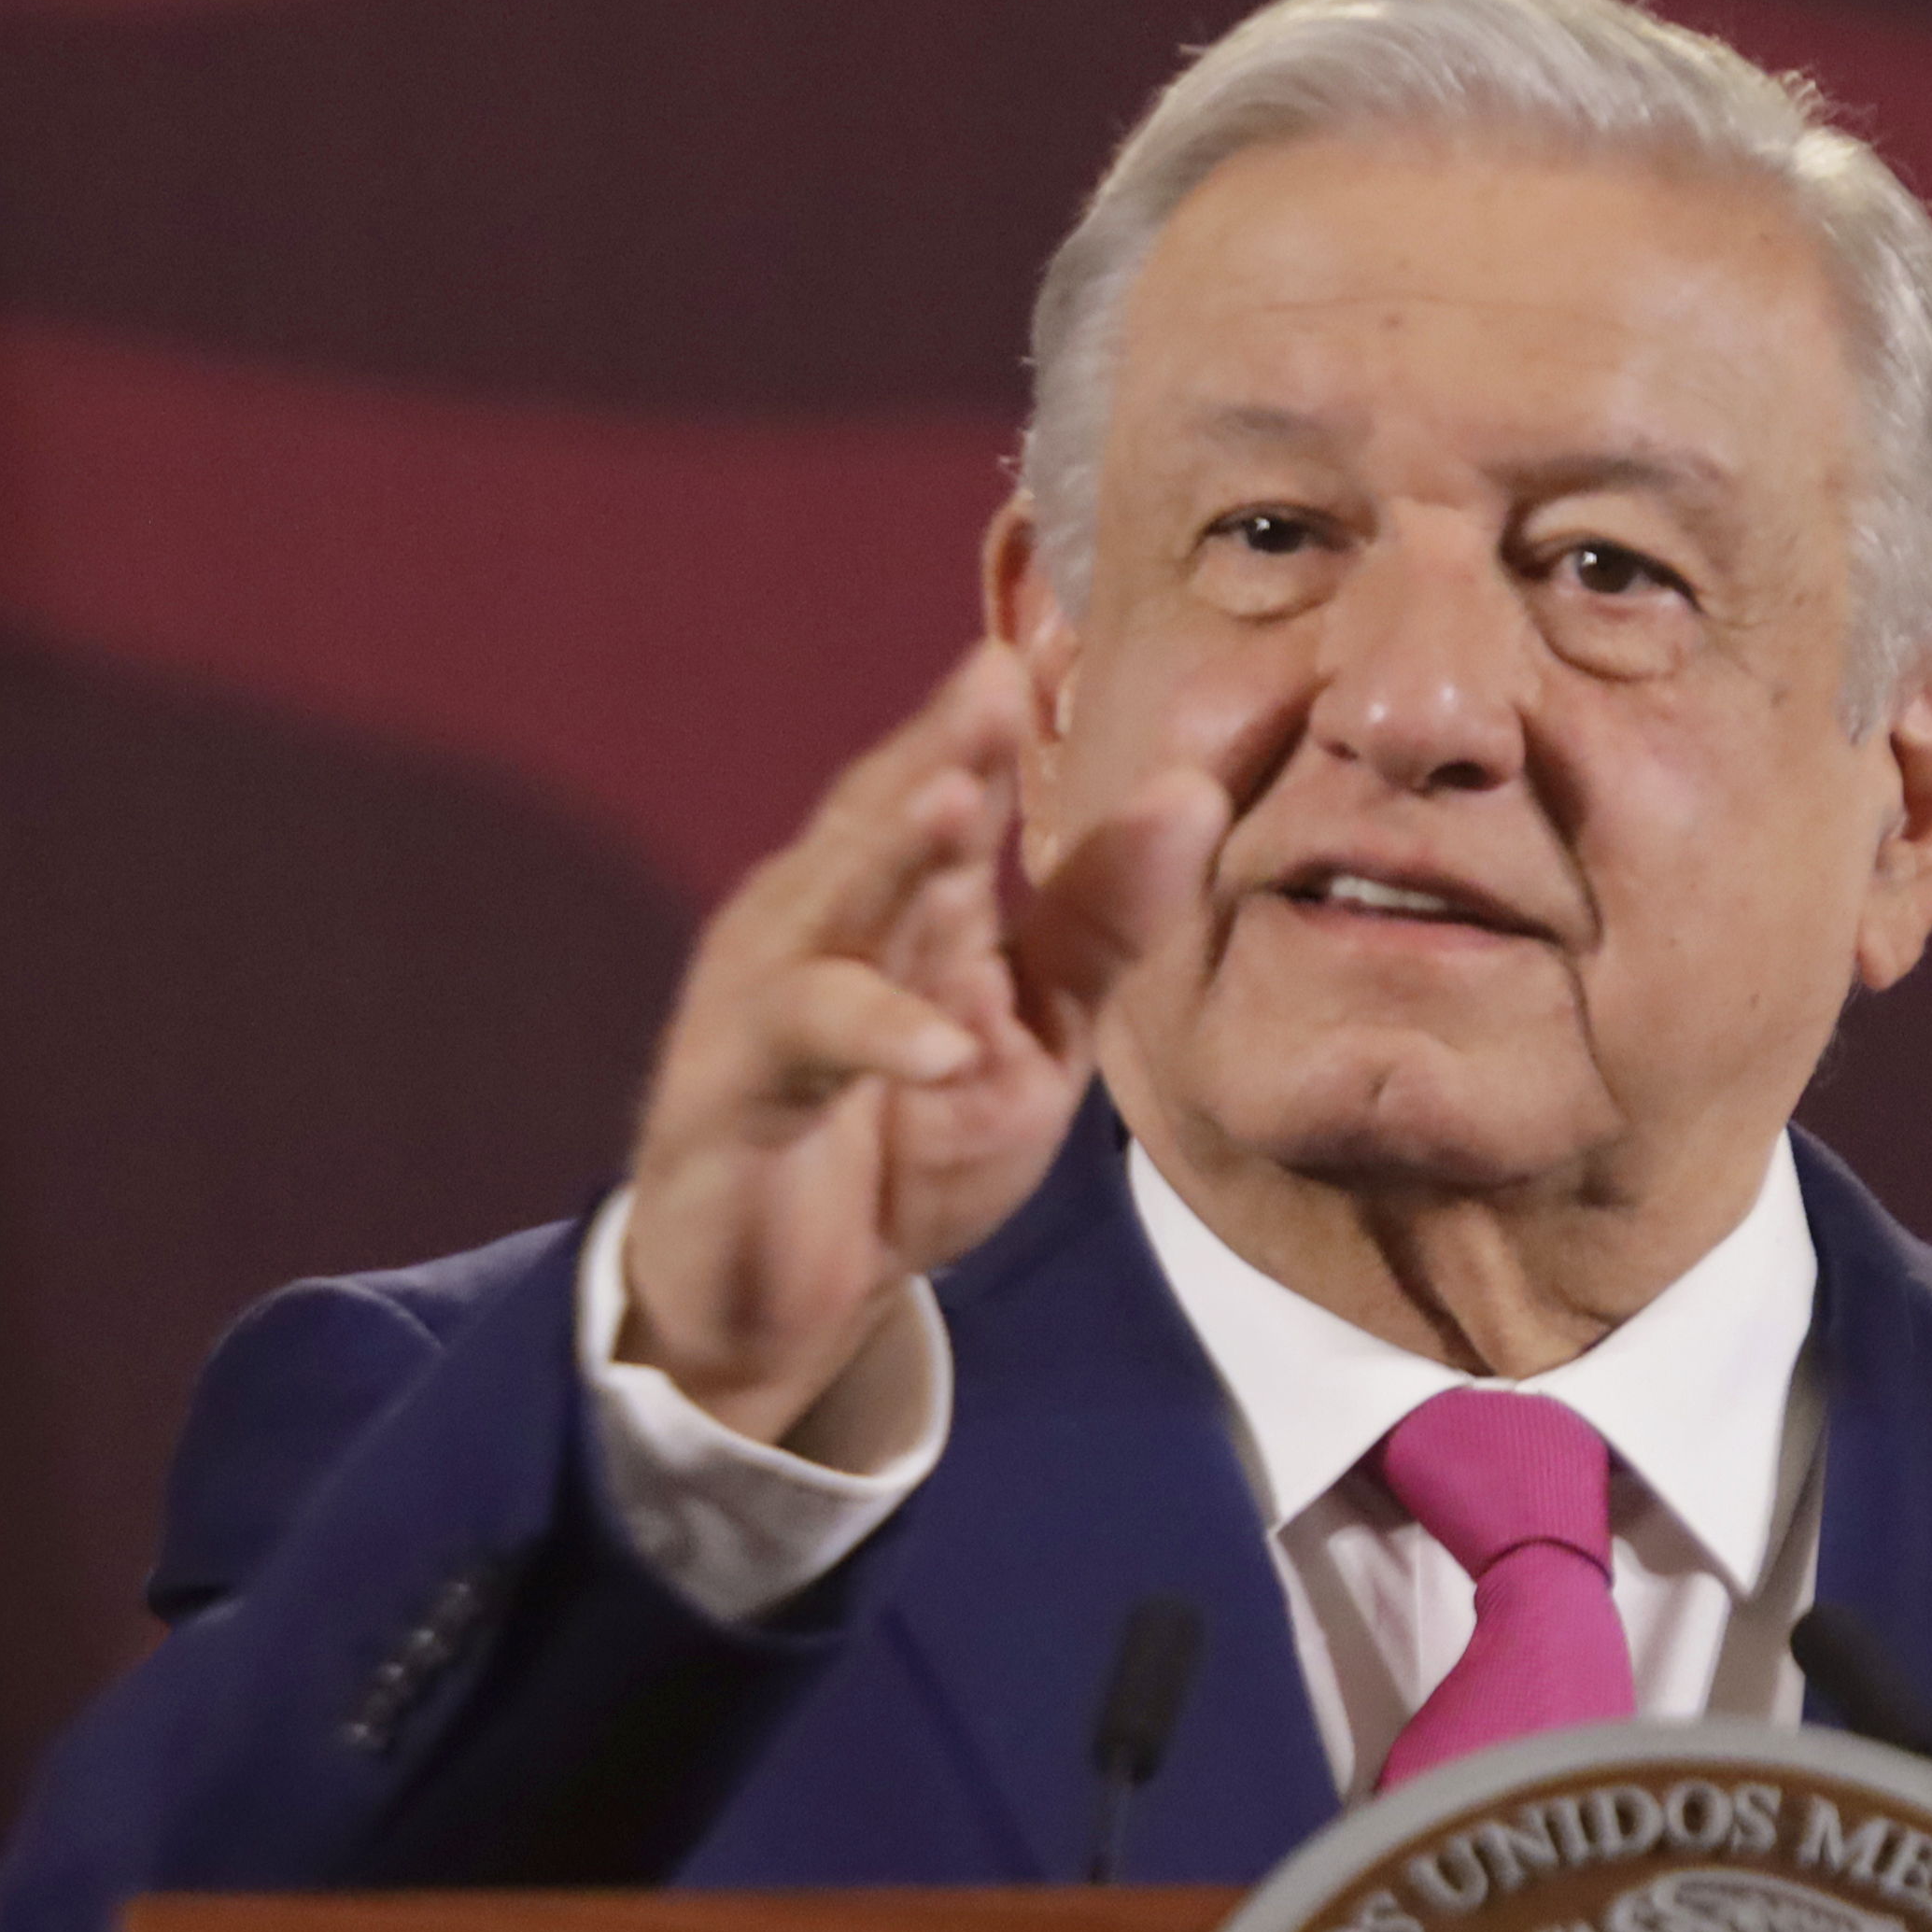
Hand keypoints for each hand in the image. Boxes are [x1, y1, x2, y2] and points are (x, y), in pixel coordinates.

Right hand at [616, 642, 1216, 1442]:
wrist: (774, 1297)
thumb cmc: (898, 1140)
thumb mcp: (1030, 1034)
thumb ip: (1101, 921)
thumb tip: (1196, 789)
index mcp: (899, 893)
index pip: (953, 781)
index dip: (997, 716)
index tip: (1063, 633)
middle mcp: (822, 916)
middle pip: (881, 815)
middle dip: (939, 747)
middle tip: (997, 676)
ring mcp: (768, 994)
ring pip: (831, 907)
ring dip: (890, 857)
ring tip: (953, 807)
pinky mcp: (735, 1090)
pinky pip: (809, 1051)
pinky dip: (877, 1043)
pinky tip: (938, 1048)